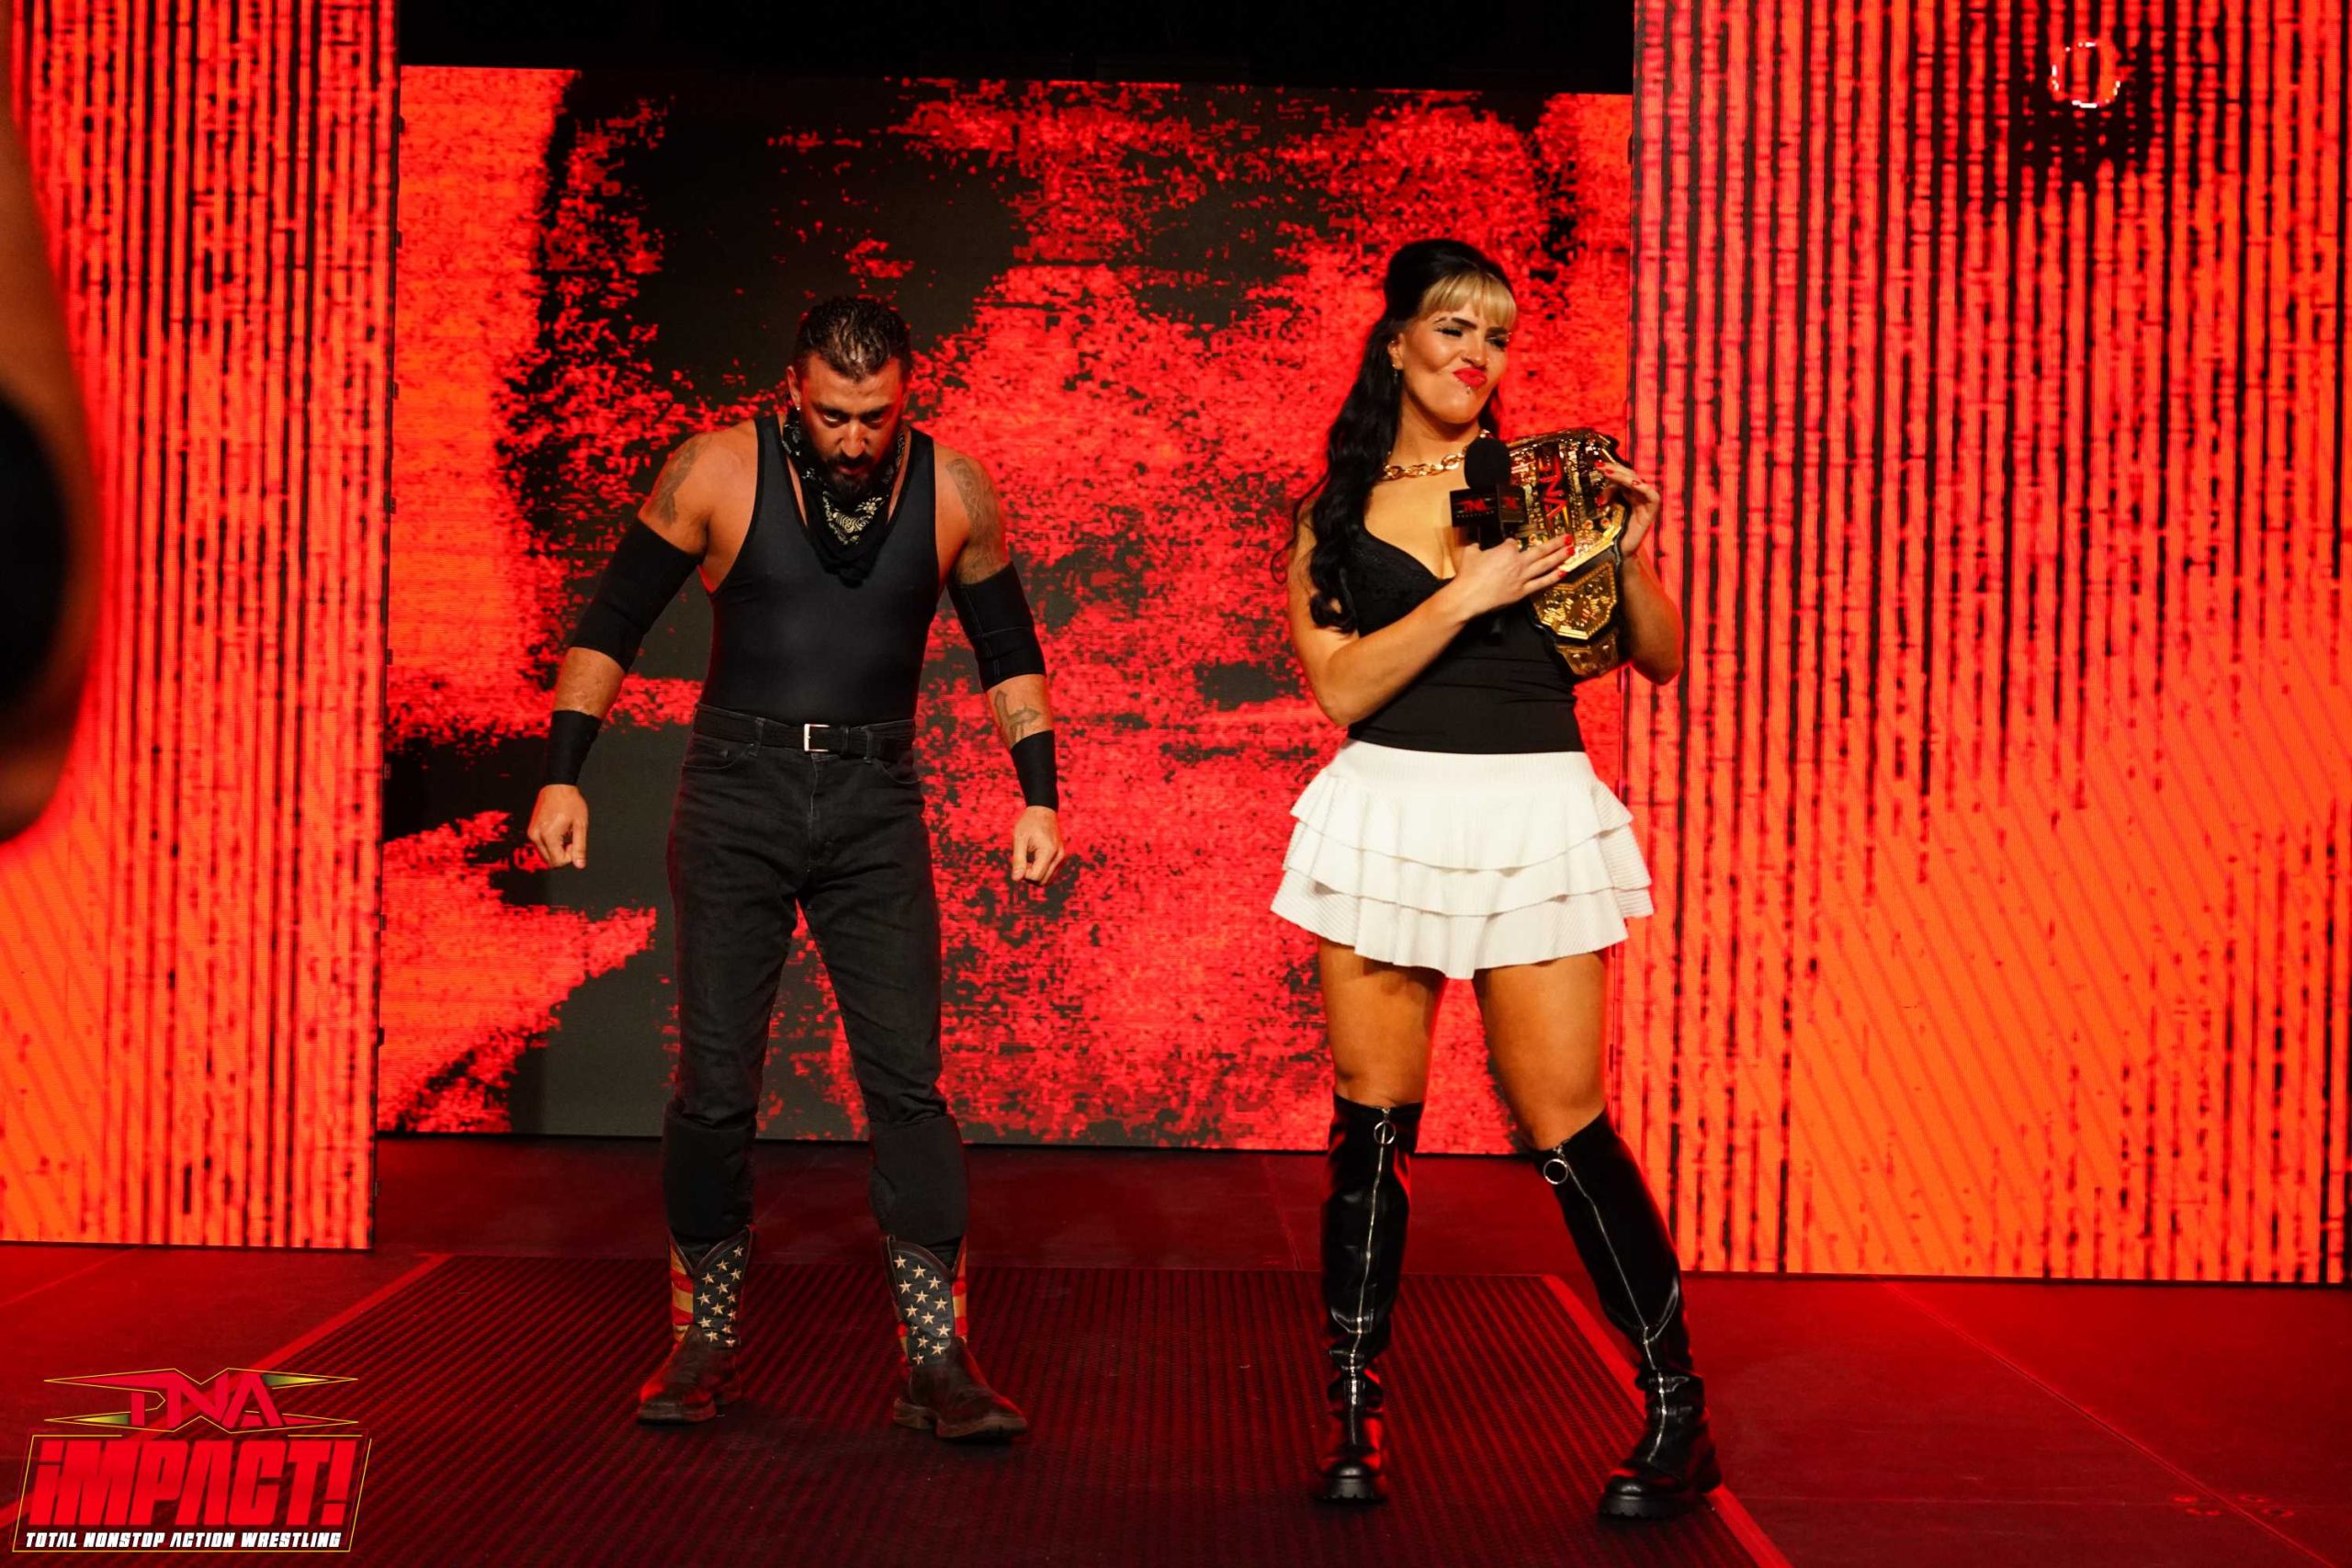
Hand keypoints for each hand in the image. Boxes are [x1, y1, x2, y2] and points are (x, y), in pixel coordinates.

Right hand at [528, 784, 588, 868]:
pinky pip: (541, 846)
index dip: (570, 856)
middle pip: (550, 861)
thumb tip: (579, 864)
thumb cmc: (570, 802)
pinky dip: (551, 844)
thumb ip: (580, 847)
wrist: (557, 786)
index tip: (574, 842)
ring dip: (557, 849)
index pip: (558, 861)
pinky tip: (558, 831)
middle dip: (563, 854)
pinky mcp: (531, 830)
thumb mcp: (580, 825)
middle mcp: (536, 836)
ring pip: (545, 855)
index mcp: (548, 835)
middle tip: (570, 838)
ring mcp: (532, 833)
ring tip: (564, 833)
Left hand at [1010, 804, 1064, 885]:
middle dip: (1029, 875)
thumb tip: (1016, 879)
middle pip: (1042, 882)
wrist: (1043, 811)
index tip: (1020, 859)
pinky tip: (1035, 859)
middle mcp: (1059, 857)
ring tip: (1029, 859)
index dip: (1023, 873)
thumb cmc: (1029, 823)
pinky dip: (1041, 872)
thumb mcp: (1019, 839)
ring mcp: (1062, 858)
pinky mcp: (1061, 859)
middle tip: (1023, 859)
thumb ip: (1018, 860)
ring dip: (1035, 875)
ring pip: (1047, 881)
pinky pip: (1050, 875)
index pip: (1035, 877)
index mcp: (1048, 852)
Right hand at [1439, 532, 1571, 619]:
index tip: (1511, 545)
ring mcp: (1522, 577)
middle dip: (1556, 543)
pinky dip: (1553, 577)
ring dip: (1559, 557)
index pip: (1513, 543)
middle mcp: (1518, 562)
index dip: (1512, 544)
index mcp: (1506, 550)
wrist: (1468, 596)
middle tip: (1567, 538)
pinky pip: (1541, 583)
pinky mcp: (1522, 591)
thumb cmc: (1468, 576)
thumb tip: (1475, 546)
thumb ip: (1476, 547)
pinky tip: (1563, 572)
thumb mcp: (1470, 553)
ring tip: (1571, 551)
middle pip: (1540, 550)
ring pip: (1545, 565)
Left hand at [1596, 457, 1662, 556]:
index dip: (1610, 468)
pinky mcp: (1651, 511)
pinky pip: (1651, 496)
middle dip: (1614, 469)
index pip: (1621, 474)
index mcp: (1626, 491)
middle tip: (1600, 466)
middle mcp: (1637, 494)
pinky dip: (1643, 488)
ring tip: (1609, 473)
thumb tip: (1602, 495)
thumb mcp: (1605, 508)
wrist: (1616, 550)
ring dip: (1623, 476)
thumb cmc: (1610, 530)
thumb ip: (1607, 496)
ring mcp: (1645, 501)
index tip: (1596, 464)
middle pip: (1629, 475)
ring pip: (1637, 482)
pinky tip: (1633, 484)